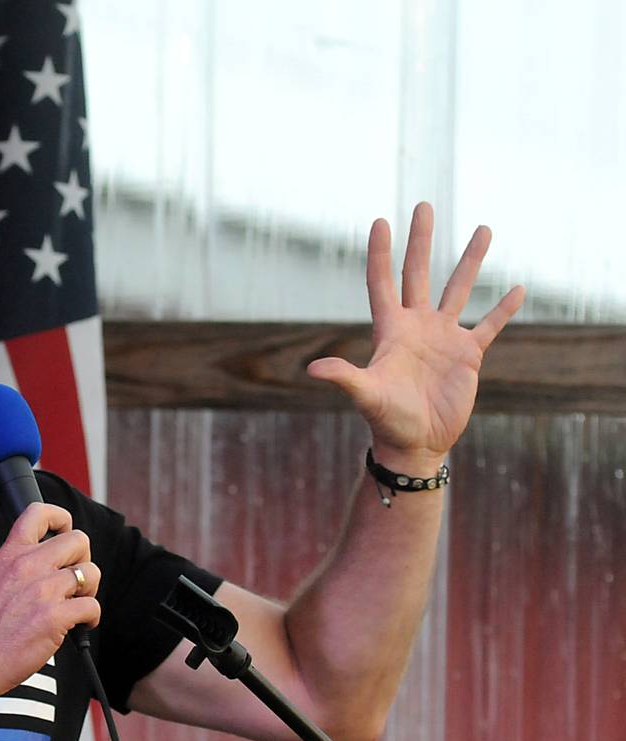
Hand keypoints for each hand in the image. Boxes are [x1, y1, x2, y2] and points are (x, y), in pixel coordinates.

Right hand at [0, 503, 99, 701]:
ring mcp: (42, 590)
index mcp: (10, 554)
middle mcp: (27, 565)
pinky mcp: (54, 616)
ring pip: (91, 572)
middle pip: (78, 540)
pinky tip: (80, 625)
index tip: (64, 533)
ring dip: (90, 590)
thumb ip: (20, 566)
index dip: (61, 518)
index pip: (38, 513)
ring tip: (76, 605)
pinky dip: (92, 617)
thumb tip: (52, 564)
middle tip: (74, 581)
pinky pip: (92, 606)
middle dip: (84, 560)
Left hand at [307, 202, 525, 467]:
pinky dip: (503, 308)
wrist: (416, 444)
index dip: (381, 252)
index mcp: (390, 330)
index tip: (381, 220)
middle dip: (421, 240)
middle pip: (419, 273)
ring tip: (484, 229)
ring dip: (470, 261)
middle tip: (423, 205)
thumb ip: (344, 378)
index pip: (383, 280)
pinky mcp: (468, 355)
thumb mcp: (366, 395)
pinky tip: (517, 288)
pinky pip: (489, 325)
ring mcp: (443, 338)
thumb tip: (314, 369)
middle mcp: (417, 326)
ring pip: (458, 289)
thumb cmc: (387, 420)